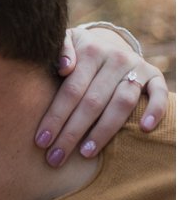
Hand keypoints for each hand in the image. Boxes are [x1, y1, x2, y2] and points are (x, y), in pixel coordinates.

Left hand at [35, 26, 168, 166]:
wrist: (105, 42)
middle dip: (71, 133)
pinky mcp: (154, 75)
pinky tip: (144, 130)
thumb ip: (60, 49)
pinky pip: (159, 95)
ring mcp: (137, 67)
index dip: (55, 117)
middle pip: (92, 102)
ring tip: (85, 153)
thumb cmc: (76, 51)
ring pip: (122, 104)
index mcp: (90, 51)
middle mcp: (115, 58)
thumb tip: (64, 67)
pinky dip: (155, 111)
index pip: (71, 90)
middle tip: (55, 157)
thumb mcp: (64, 42)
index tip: (41, 141)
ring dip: (104, 131)